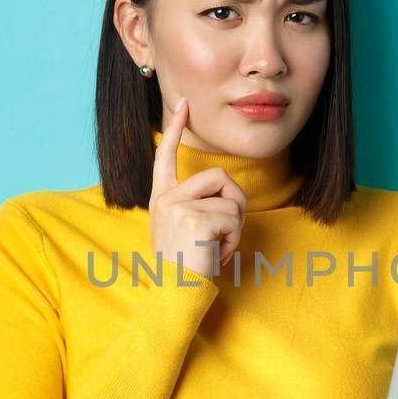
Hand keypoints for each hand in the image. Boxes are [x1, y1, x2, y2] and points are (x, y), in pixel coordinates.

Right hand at [149, 97, 246, 276]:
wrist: (176, 294)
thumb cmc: (186, 266)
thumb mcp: (185, 229)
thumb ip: (196, 205)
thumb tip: (227, 193)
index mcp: (161, 198)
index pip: (166, 156)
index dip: (174, 128)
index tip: (183, 104)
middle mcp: (166, 197)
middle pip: (219, 177)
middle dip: (234, 204)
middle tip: (224, 233)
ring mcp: (178, 206)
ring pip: (231, 200)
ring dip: (235, 227)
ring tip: (217, 247)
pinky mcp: (195, 219)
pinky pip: (233, 219)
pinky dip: (234, 241)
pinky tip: (217, 255)